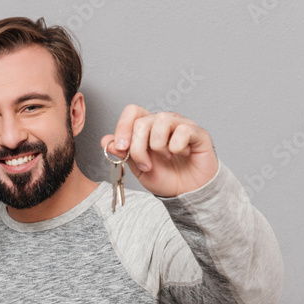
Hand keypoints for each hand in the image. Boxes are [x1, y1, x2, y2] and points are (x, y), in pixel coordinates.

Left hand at [102, 105, 218, 197]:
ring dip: (158, 146)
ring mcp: (181, 125)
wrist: (187, 192)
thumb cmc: (165, 178)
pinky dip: (178, 147)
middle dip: (138, 147)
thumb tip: (106, 140)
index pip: (132, 111)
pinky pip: (183, 130)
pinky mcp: (198, 133)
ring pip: (162, 120)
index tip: (122, 149)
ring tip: (165, 158)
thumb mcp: (138, 169)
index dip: (123, 127)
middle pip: (142, 121)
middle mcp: (163, 122)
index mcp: (148, 128)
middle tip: (145, 165)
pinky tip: (182, 154)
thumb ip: (124, 154)